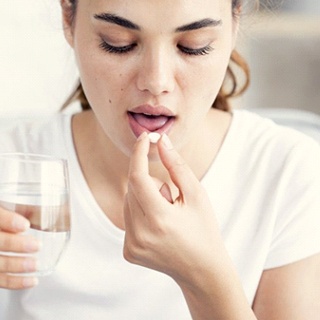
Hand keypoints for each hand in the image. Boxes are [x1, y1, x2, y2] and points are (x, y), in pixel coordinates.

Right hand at [0, 207, 38, 288]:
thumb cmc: (1, 219)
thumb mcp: (3, 207)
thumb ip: (15, 210)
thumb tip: (41, 212)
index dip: (7, 221)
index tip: (25, 225)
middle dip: (13, 244)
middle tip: (36, 245)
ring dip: (14, 266)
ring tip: (35, 264)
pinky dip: (13, 282)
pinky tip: (31, 281)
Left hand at [123, 132, 228, 285]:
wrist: (202, 270)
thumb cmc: (204, 230)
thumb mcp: (197, 195)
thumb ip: (177, 166)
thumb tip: (161, 141)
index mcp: (159, 219)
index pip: (137, 177)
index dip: (139, 153)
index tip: (145, 138)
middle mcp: (140, 234)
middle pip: (132, 188)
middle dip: (150, 182)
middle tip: (171, 198)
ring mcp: (131, 246)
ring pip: (128, 202)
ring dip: (145, 198)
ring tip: (167, 215)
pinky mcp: (128, 251)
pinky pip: (127, 218)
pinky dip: (140, 213)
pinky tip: (159, 227)